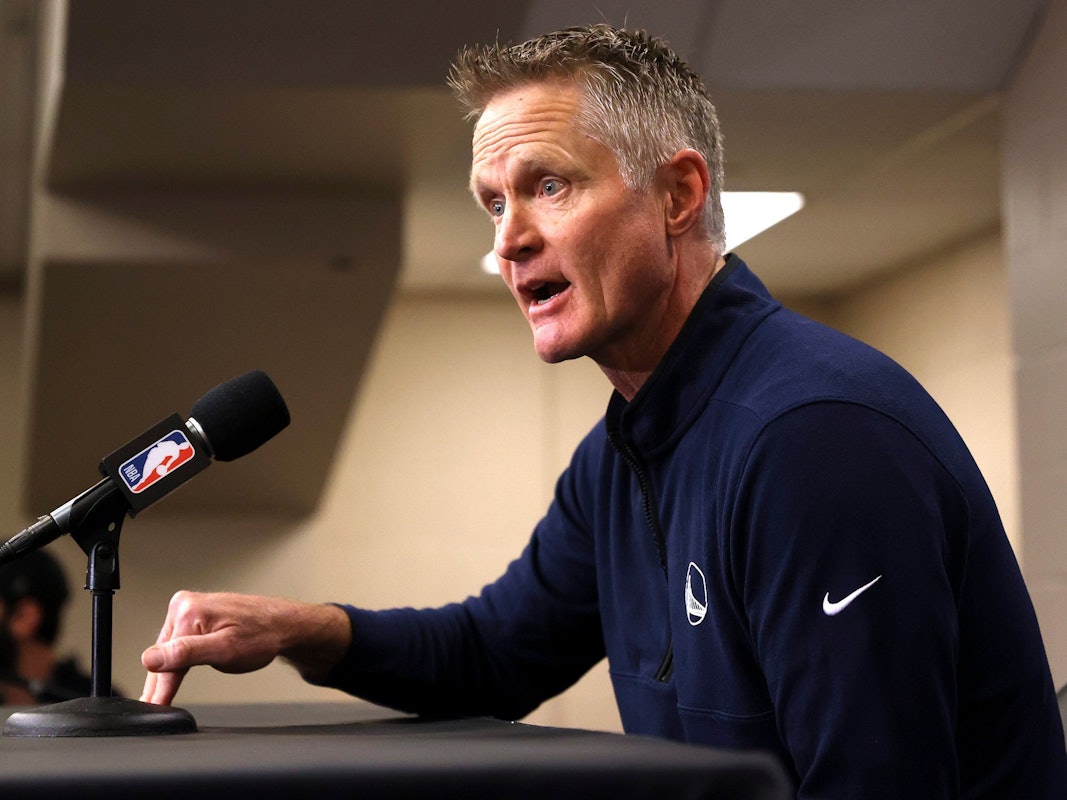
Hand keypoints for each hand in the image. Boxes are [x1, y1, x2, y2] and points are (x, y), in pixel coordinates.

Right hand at [140, 590, 350, 705]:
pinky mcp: (196, 612)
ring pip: (170, 649)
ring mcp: (190, 607)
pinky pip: (179, 641)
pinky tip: (174, 674)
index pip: (165, 660)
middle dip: (160, 682)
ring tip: (161, 696)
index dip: (160, 690)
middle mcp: (185, 605)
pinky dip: (177, 660)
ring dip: (168, 671)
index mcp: (188, 612)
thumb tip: (151, 659)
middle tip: (156, 708)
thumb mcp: (225, 650)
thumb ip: (187, 653)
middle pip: (164, 654)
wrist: (284, 625)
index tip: (153, 710)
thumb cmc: (263, 636)